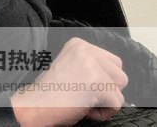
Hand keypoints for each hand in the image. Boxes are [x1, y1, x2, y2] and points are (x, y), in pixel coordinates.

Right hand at [10, 37, 128, 126]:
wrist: (35, 105)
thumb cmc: (52, 93)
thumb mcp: (71, 67)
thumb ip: (91, 65)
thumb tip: (115, 78)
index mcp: (79, 44)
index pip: (112, 61)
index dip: (103, 80)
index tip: (83, 87)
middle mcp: (86, 49)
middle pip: (119, 72)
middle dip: (108, 88)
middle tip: (86, 96)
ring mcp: (92, 64)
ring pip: (121, 87)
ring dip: (107, 100)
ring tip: (86, 102)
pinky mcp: (97, 82)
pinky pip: (117, 102)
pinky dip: (105, 112)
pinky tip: (87, 110)